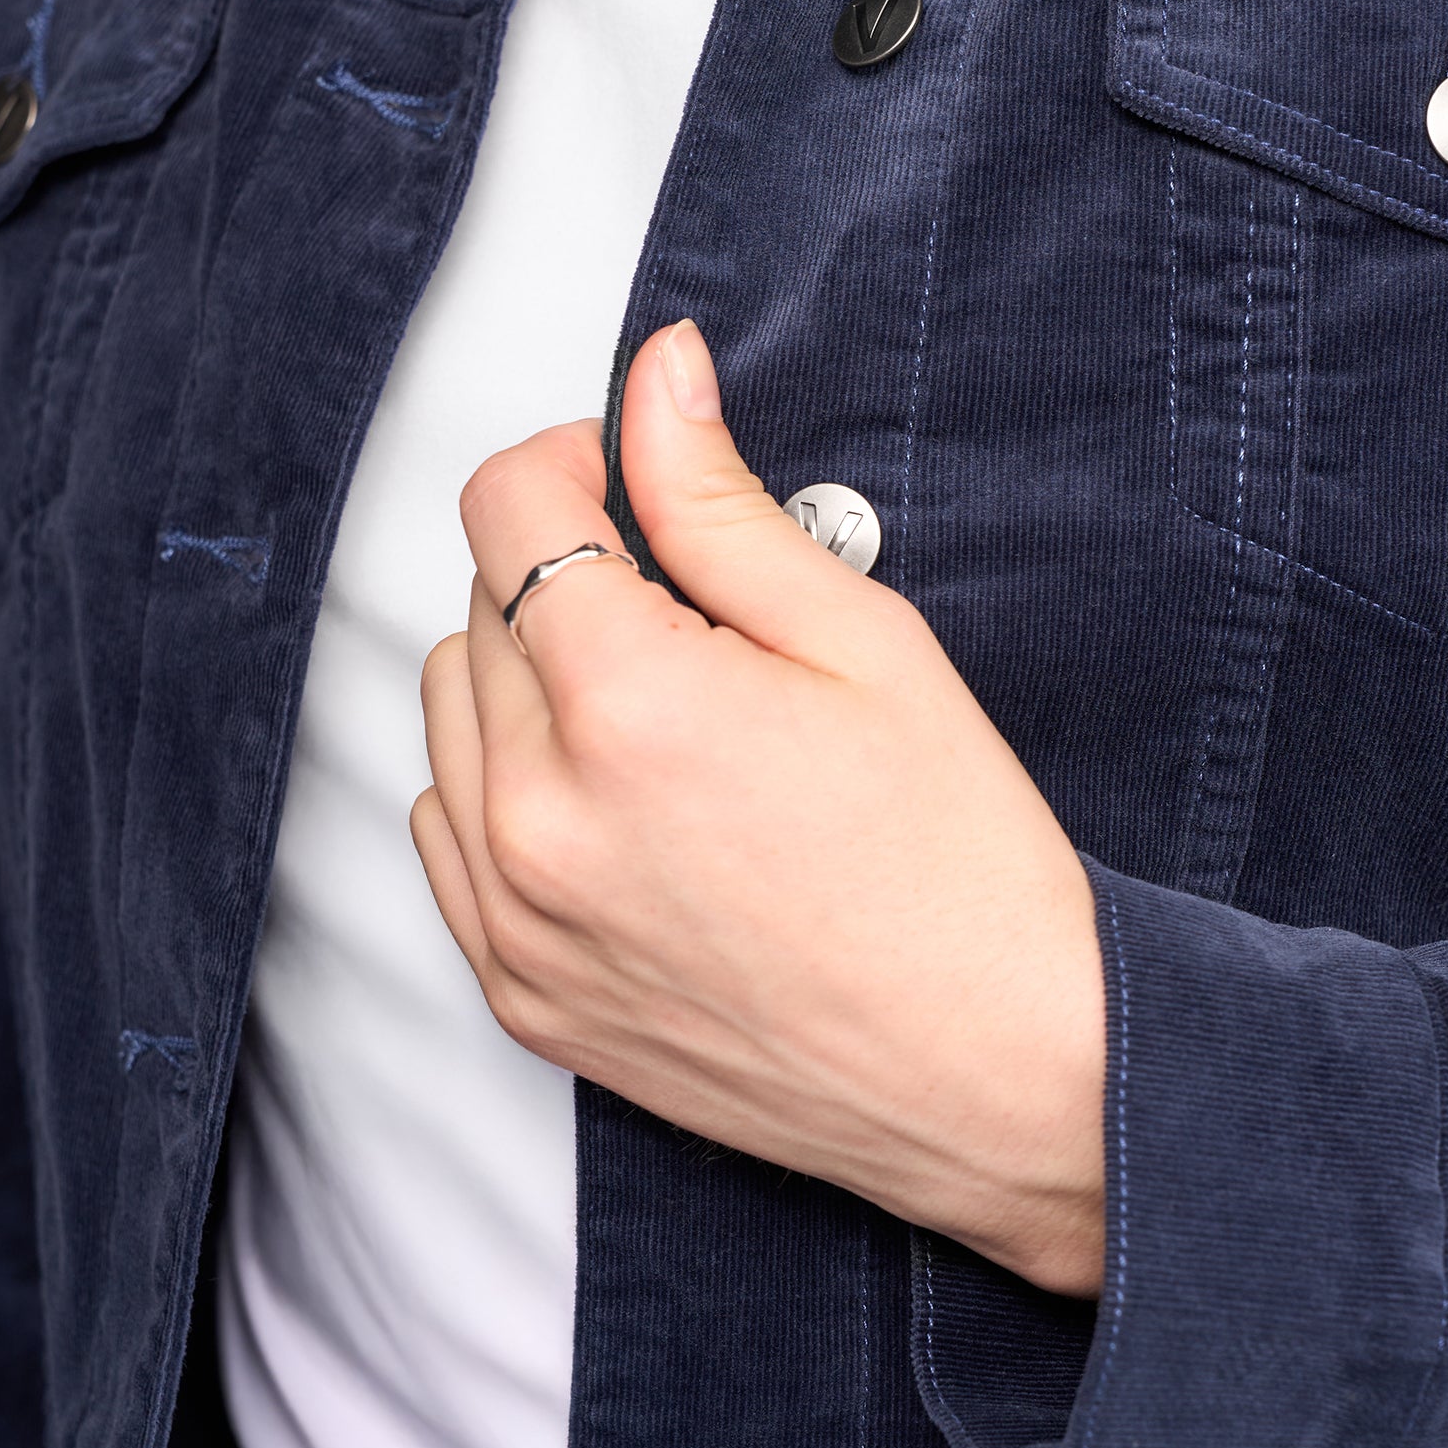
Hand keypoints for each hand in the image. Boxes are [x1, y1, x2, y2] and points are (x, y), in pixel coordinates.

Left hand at [411, 319, 1105, 1297]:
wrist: (1001, 1070)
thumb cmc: (958, 860)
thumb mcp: (861, 640)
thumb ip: (721, 501)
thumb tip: (657, 376)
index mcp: (625, 707)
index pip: (505, 504)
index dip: (578, 462)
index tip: (638, 486)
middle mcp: (537, 818)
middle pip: (477, 603)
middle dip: (568, 576)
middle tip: (698, 619)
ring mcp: (517, 921)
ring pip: (448, 717)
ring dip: (528, 681)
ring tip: (663, 716)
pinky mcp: (520, 996)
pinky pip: (447, 838)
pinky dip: (508, 793)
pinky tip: (622, 805)